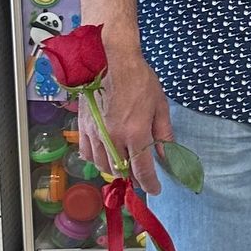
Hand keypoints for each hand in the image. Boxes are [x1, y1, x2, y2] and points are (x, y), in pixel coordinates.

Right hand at [85, 45, 171, 191]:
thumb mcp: (159, 105)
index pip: (142, 170)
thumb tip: (167, 156)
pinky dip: (96, 159)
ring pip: (102, 166)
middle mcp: (113, 137)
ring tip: (124, 164)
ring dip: (115, 169)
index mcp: (135, 132)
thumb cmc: (139, 79)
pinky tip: (104, 155)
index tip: (155, 190)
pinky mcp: (83, 127)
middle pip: (121, 171)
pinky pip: (86, 154)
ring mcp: (95, 133)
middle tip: (140, 175)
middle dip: (132, 177)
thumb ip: (163, 134)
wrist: (111, 60)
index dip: (149, 184)